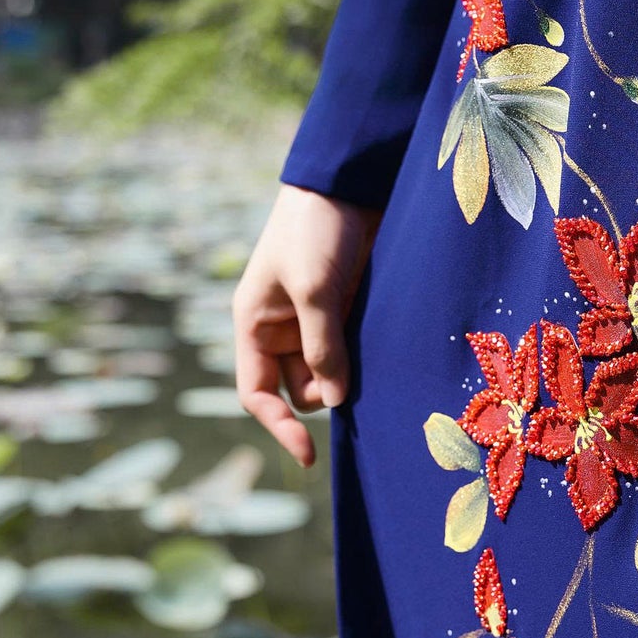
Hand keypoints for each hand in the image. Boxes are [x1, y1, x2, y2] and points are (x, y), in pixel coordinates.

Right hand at [233, 184, 380, 466]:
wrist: (349, 181)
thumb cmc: (316, 228)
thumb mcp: (313, 287)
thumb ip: (321, 345)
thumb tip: (334, 402)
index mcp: (255, 325)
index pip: (256, 394)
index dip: (278, 427)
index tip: (309, 456)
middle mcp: (281, 330)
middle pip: (301, 389)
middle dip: (325, 389)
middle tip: (354, 367)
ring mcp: (317, 322)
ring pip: (332, 374)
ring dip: (350, 372)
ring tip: (370, 345)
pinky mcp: (348, 312)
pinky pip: (354, 353)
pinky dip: (366, 358)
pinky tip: (383, 346)